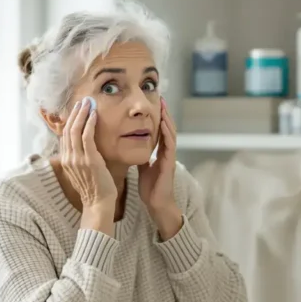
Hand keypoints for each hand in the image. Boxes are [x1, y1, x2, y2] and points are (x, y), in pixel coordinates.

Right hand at [60, 98, 116, 227]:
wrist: (99, 203)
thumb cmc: (94, 188)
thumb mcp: (82, 172)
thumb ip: (80, 159)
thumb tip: (82, 149)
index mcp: (66, 160)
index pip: (65, 135)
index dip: (71, 120)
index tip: (77, 110)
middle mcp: (68, 158)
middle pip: (68, 130)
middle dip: (75, 113)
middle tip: (82, 101)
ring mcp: (77, 159)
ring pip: (76, 130)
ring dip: (82, 114)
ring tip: (88, 102)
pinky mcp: (89, 159)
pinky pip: (87, 136)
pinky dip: (90, 123)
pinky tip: (94, 114)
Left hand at [139, 98, 181, 239]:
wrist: (157, 204)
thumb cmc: (150, 188)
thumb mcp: (142, 167)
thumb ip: (140, 155)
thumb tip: (130, 145)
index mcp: (159, 153)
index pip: (159, 130)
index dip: (157, 117)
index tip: (153, 104)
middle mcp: (166, 152)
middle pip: (167, 128)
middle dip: (164, 113)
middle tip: (160, 97)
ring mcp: (169, 157)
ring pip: (170, 133)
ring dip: (167, 119)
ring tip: (163, 105)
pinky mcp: (169, 163)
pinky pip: (170, 145)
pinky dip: (167, 133)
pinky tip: (163, 123)